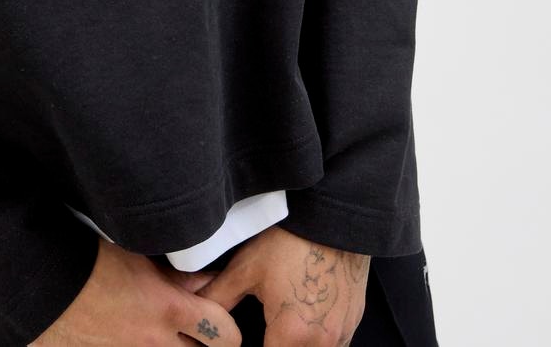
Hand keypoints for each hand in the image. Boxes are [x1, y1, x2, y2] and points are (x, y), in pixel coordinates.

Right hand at [29, 234, 242, 344]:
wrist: (45, 285)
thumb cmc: (89, 260)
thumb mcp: (138, 255)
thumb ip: (176, 273)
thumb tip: (204, 278)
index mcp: (169, 309)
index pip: (226, 334)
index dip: (229, 325)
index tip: (222, 313)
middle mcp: (156, 343)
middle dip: (210, 343)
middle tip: (204, 327)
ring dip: (178, 345)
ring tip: (169, 327)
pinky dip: (149, 345)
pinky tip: (139, 331)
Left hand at [187, 224, 370, 345]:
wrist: (334, 218)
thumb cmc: (291, 240)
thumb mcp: (246, 267)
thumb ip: (218, 296)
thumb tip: (196, 311)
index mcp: (291, 334)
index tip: (245, 342)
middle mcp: (321, 343)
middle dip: (275, 346)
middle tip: (265, 332)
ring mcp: (342, 335)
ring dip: (296, 346)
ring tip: (282, 324)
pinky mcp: (354, 323)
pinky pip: (334, 346)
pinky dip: (316, 341)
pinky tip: (305, 319)